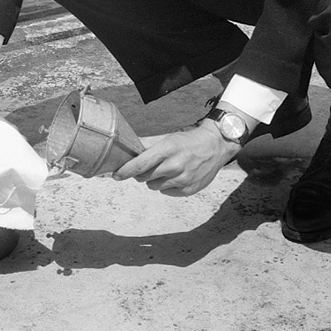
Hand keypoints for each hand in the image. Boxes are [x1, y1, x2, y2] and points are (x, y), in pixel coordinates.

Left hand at [112, 121, 239, 195]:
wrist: (214, 147)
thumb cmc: (187, 141)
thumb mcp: (167, 138)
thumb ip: (146, 145)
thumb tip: (126, 148)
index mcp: (167, 149)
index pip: (140, 164)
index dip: (125, 171)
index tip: (115, 175)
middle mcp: (175, 165)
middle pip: (144, 177)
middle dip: (141, 173)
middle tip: (148, 166)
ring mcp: (183, 179)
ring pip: (154, 186)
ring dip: (154, 180)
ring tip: (165, 169)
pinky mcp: (189, 190)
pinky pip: (166, 192)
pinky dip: (166, 186)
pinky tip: (175, 176)